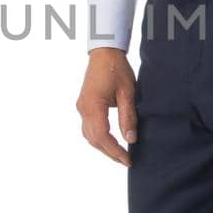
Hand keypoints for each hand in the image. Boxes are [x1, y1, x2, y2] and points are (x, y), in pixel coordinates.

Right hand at [76, 47, 137, 166]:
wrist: (104, 52)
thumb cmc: (116, 69)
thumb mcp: (128, 92)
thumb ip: (128, 117)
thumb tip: (131, 139)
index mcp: (93, 105)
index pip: (103, 136)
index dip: (115, 151)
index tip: (128, 159)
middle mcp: (84, 108)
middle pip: (94, 139)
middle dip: (110, 152)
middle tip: (126, 161)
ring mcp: (82, 107)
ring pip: (89, 135)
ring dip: (103, 147)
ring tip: (119, 154)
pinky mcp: (84, 105)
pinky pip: (88, 128)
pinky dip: (99, 138)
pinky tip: (110, 141)